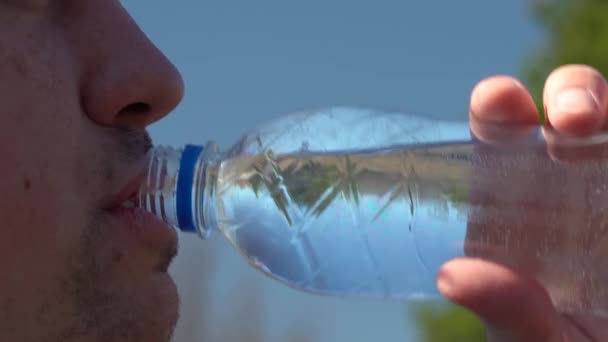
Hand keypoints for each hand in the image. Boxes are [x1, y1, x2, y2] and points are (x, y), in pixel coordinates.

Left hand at [437, 65, 607, 340]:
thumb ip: (502, 307)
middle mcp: (568, 182)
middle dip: (572, 91)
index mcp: (516, 201)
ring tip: (589, 124)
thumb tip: (452, 276)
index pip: (502, 135)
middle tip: (571, 117)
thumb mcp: (530, 335)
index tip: (498, 99)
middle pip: (570, 110)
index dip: (498, 106)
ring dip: (607, 106)